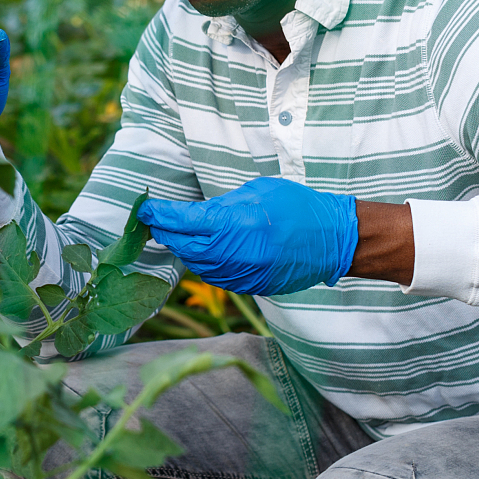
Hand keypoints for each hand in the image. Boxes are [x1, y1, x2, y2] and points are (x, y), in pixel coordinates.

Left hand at [139, 176, 359, 295]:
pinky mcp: (250, 286)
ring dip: (183, 250)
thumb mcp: (257, 192)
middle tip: (154, 223)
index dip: (160, 215)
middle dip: (166, 234)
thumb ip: (223, 204)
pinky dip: (203, 264)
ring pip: (198, 265)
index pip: (184, 221)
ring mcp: (242, 274)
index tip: (145, 210)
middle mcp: (233, 253)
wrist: (333, 241)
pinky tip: (201, 253)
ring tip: (174, 236)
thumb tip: (196, 213)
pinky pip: (217, 277)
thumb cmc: (297, 207)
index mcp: (234, 223)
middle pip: (184, 247)